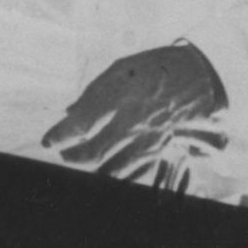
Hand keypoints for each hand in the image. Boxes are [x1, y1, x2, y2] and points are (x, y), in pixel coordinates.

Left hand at [40, 44, 226, 185]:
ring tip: (77, 162)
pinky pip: (135, 175)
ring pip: (114, 170)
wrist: (200, 77)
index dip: (60, 136)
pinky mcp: (160, 151)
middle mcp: (134, 122)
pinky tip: (104, 174)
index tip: (47, 140)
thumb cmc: (154, 68)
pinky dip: (116, 178)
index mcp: (122, 96)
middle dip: (72, 157)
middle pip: (95, 152)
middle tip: (61, 153)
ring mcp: (149, 140)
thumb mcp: (120, 68)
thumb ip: (91, 93)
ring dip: (90, 171)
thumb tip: (68, 113)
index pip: (83, 123)